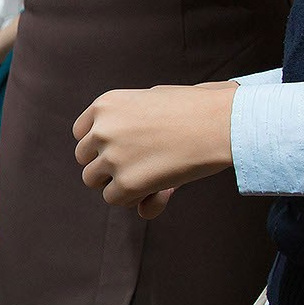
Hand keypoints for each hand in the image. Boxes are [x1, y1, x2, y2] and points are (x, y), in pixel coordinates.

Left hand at [72, 81, 238, 217]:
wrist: (222, 122)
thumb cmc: (197, 110)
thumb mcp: (157, 107)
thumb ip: (136, 136)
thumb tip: (141, 201)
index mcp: (106, 104)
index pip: (81, 132)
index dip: (99, 145)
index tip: (118, 150)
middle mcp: (102, 129)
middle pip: (84, 158)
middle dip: (107, 165)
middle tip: (138, 166)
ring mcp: (111, 157)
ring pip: (94, 181)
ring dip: (118, 183)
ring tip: (150, 177)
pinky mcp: (126, 183)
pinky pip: (114, 199)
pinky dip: (134, 199)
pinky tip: (160, 188)